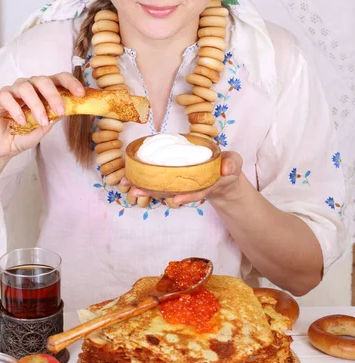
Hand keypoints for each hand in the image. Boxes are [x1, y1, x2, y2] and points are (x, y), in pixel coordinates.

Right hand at [0, 73, 84, 159]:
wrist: (3, 148)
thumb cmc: (24, 134)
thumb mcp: (44, 127)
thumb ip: (54, 116)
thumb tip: (70, 108)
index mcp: (41, 90)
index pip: (58, 79)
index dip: (70, 83)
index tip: (81, 93)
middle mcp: (27, 86)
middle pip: (42, 80)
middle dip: (53, 95)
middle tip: (60, 110)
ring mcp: (11, 91)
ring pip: (25, 87)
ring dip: (36, 105)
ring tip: (41, 121)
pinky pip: (6, 97)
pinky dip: (16, 109)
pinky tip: (21, 121)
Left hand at [121, 151, 242, 207]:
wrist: (223, 175)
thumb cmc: (227, 168)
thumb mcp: (234, 163)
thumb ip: (232, 164)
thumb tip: (226, 168)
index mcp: (206, 183)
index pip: (196, 191)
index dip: (188, 195)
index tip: (176, 199)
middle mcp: (191, 186)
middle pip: (173, 192)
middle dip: (155, 193)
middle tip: (136, 192)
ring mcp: (182, 185)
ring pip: (163, 189)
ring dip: (145, 188)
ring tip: (128, 186)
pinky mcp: (175, 181)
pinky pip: (160, 183)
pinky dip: (146, 181)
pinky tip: (131, 180)